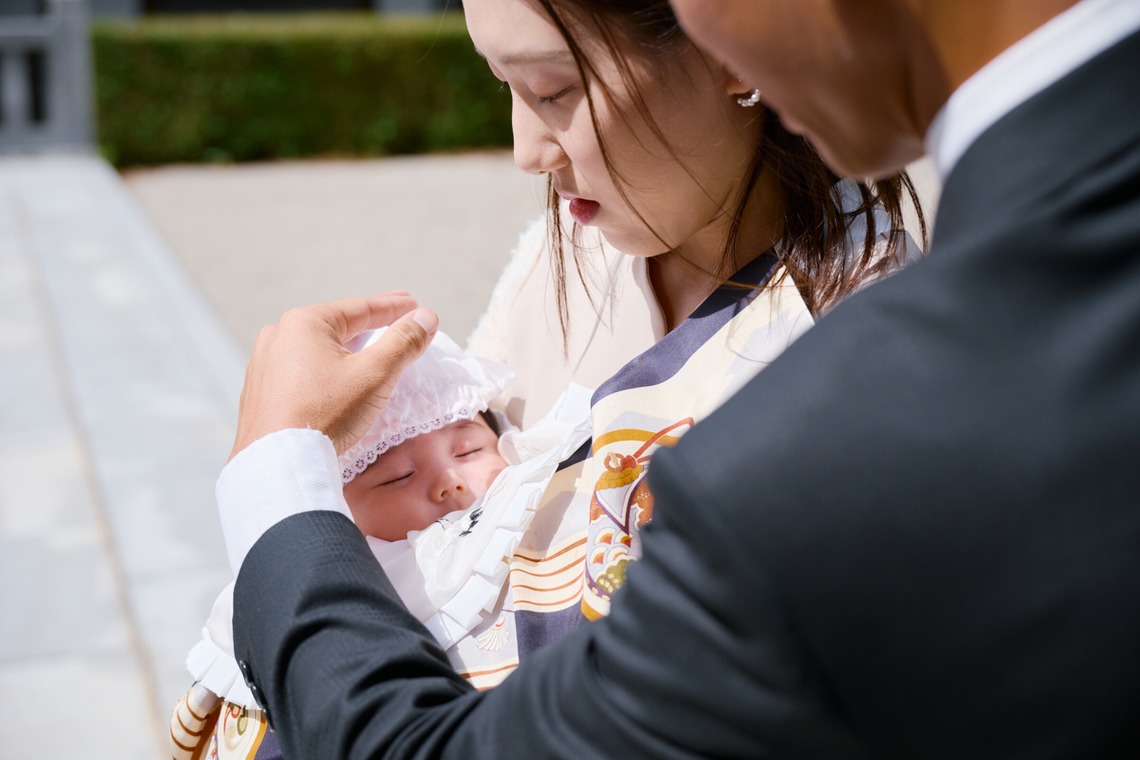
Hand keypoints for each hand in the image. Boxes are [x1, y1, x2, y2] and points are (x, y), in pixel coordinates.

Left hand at [230, 292, 438, 459]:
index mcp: (304, 323)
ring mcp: (264, 364)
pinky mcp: (261, 392)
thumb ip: (403, 341)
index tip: (414, 305)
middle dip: (369, 323)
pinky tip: (334, 378)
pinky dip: (324, 368)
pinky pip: (300, 370)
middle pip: (336, 325)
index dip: (392, 307)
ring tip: (367, 345)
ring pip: (316, 348)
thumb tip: (425, 317)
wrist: (278, 462)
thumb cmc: (326, 414)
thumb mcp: (374, 374)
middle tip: (396, 315)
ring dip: (345, 346)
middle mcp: (278, 336)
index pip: (360, 309)